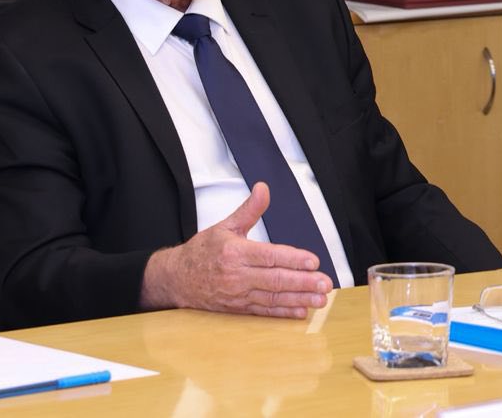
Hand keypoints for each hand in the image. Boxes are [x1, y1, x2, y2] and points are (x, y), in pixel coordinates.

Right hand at [140, 183, 332, 317]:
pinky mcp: (238, 308)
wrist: (176, 279)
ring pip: (273, 298)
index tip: (313, 261)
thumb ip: (249, 209)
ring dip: (299, 299)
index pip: (269, 256)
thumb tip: (263, 188)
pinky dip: (283, 313)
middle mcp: (237, 276)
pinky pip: (264, 311)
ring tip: (320, 299)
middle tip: (325, 283)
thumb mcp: (225, 225)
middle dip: (303, 283)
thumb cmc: (202, 251)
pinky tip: (301, 311)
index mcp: (235, 253)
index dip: (292, 259)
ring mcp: (238, 294)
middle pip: (275, 280)